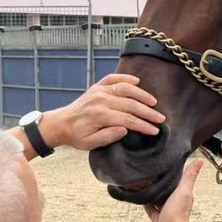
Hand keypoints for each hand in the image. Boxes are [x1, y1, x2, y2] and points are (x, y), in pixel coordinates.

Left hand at [51, 74, 165, 150]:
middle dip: (148, 112)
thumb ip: (107, 137)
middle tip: (160, 118)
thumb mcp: (90, 143)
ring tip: (154, 102)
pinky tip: (137, 82)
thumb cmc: (76, 136)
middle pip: (130, 104)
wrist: (61, 123)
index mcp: (100, 115)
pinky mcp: (97, 86)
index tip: (154, 130)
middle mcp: (101, 100)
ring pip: (125, 89)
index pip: (128, 120)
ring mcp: (99, 91)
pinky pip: (113, 78)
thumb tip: (125, 129)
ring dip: (142, 95)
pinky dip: (126, 78)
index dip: (143, 125)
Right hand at [145, 160, 203, 221]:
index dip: (174, 173)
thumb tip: (199, 161)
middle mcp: (175, 201)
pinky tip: (140, 196)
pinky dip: (146, 203)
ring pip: (158, 198)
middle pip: (168, 189)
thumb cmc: (178, 213)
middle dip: (162, 182)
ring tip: (145, 181)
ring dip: (153, 192)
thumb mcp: (184, 190)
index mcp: (183, 194)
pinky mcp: (157, 217)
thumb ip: (189, 175)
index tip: (167, 163)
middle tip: (152, 171)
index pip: (179, 180)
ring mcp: (166, 210)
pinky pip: (150, 208)